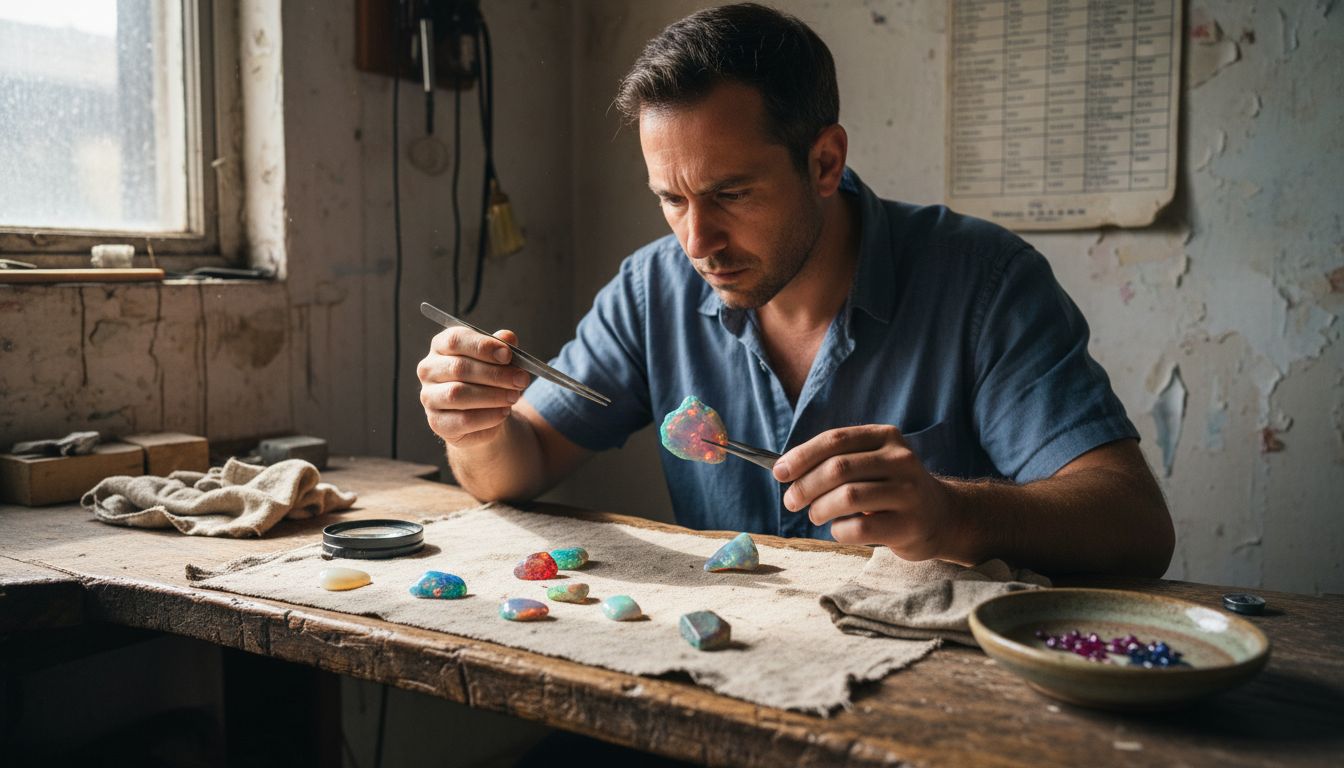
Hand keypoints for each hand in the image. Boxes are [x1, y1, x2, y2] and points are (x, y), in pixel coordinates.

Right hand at [418, 327, 529, 446]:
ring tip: (514, 397)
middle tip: (521, 380)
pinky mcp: (437, 422)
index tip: (508, 355)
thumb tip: (507, 337)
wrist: (485, 414)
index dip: (482, 346)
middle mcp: (429, 369)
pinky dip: (488, 416)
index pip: (455, 340)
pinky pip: (462, 419)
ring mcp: (429, 397)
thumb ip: (503, 347)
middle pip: (458, 367)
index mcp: (441, 346)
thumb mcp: (499, 360)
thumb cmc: (489, 380)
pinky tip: (503, 412)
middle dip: (495, 374)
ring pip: (457, 394)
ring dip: (492, 395)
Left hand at [772, 425, 960, 560]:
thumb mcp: (871, 462)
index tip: (779, 472)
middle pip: (838, 468)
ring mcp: (908, 492)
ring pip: (847, 497)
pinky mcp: (910, 524)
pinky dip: (840, 530)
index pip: (835, 440)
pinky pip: (861, 527)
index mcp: (885, 436)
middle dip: (805, 486)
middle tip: (791, 501)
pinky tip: (841, 529)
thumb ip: (835, 460)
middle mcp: (900, 459)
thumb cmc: (890, 488)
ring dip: (819, 509)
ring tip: (815, 516)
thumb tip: (783, 470)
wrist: (940, 516)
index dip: (801, 456)